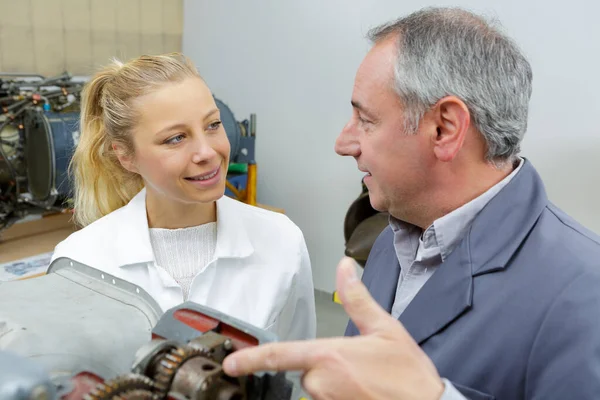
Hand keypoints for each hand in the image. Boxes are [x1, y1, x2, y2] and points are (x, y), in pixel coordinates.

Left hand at [223, 257, 444, 399]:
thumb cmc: (408, 374)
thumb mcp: (385, 328)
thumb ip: (358, 298)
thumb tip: (345, 267)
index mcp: (329, 356)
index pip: (280, 355)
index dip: (251, 359)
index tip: (231, 364)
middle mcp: (322, 383)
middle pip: (307, 372)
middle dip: (326, 368)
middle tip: (359, 369)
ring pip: (319, 389)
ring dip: (335, 386)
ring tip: (366, 384)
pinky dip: (341, 397)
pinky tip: (363, 395)